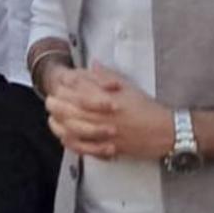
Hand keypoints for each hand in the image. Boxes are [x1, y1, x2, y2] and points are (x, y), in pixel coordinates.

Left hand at [45, 65, 173, 160]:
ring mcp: (100, 133)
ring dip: (58, 121)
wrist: (163, 132)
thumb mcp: (129, 87)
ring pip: (70, 127)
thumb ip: (107, 76)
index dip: (65, 85)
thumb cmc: (148, 109)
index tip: (61, 82)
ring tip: (52, 117)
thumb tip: (93, 65)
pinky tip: (63, 136)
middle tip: (50, 99)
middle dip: (56, 103)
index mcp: (105, 98)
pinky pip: (80, 146)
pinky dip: (69, 141)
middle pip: (68, 108)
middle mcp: (100, 115)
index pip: (77, 89)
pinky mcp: (104, 147)